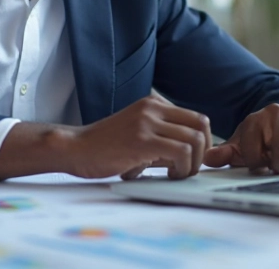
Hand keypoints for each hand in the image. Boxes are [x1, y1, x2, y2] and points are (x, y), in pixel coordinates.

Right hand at [66, 93, 211, 180]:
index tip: (192, 159)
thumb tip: (191, 151)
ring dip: (192, 163)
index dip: (203, 142)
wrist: (76, 148)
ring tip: (176, 173)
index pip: (197, 117)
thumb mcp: (138, 130)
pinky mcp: (142, 141)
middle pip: (202, 125)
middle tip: (189, 167)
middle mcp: (153, 108)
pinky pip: (180, 152)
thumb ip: (162, 135)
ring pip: (194, 140)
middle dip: (203, 151)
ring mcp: (147, 122)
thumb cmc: (104, 146)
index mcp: (153, 103)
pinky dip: (182, 168)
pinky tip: (168, 175)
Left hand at [203, 104, 278, 173]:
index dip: (254, 160)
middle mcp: (278, 113)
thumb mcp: (242, 148)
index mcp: (256, 118)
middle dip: (277, 162)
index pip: (252, 142)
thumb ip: (225, 154)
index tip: (257, 164)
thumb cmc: (262, 143)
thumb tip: (207, 159)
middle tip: (275, 167)